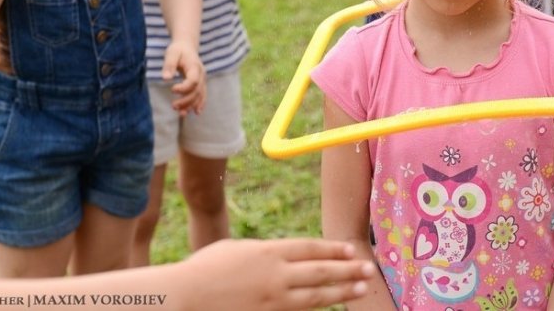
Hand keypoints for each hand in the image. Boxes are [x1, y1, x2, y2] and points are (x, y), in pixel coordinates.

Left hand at [161, 41, 205, 115]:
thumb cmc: (178, 50)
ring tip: (181, 113)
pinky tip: (196, 112)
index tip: (172, 89)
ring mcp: (202, 79)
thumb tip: (165, 78)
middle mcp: (201, 74)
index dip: (184, 88)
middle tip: (173, 106)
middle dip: (186, 100)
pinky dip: (200, 104)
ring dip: (191, 105)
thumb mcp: (171, 54)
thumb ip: (169, 65)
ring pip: (200, 95)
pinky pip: (203, 95)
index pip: (193, 81)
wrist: (187, 46)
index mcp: (195, 67)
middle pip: (197, 91)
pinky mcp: (201, 83)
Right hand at [172, 238, 373, 310]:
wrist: (184, 298)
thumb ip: (266, 253)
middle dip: (348, 270)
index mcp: (268, 252)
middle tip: (369, 270)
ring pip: (316, 296)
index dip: (333, 250)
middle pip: (321, 271)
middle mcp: (276, 275)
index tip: (352, 250)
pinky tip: (330, 306)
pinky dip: (316, 309)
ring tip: (361, 289)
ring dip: (342, 291)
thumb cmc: (205, 269)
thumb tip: (286, 257)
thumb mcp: (238, 250)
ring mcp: (273, 300)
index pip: (310, 248)